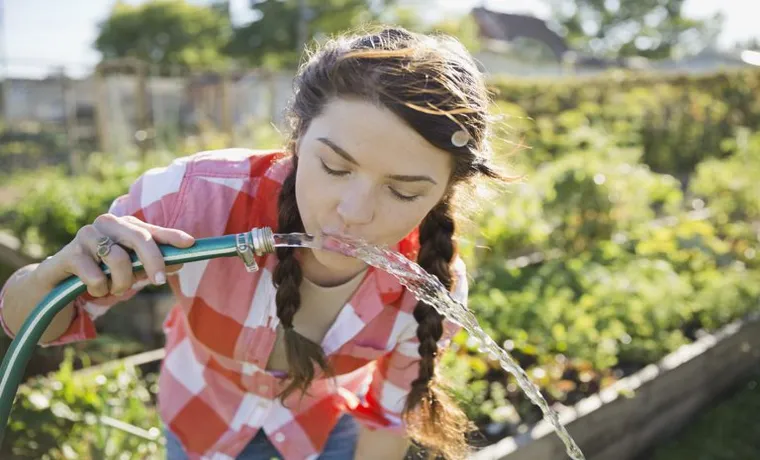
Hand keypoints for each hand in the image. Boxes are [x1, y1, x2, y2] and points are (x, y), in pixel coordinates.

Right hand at [45, 214, 194, 296]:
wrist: (56, 284)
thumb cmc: (101, 273)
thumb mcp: (130, 271)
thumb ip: (151, 266)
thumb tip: (179, 262)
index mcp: (125, 226)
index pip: (153, 229)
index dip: (172, 236)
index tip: (190, 244)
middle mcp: (107, 224)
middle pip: (139, 238)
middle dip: (153, 261)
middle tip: (159, 282)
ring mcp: (86, 235)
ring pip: (118, 260)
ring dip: (121, 283)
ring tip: (114, 289)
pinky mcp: (69, 253)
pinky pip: (95, 275)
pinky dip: (100, 288)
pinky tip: (94, 289)